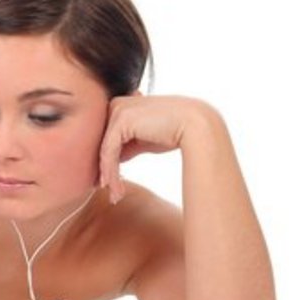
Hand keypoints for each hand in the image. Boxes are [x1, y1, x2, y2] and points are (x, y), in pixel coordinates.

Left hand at [98, 94, 217, 203]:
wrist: (196, 125)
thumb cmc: (174, 132)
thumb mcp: (145, 139)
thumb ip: (128, 145)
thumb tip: (115, 159)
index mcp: (123, 104)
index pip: (107, 137)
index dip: (107, 161)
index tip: (109, 183)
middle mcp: (117, 104)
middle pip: (103, 143)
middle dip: (105, 169)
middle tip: (110, 193)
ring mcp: (118, 110)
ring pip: (105, 149)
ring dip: (109, 175)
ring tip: (115, 195)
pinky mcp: (121, 119)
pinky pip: (110, 150)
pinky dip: (111, 171)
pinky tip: (115, 187)